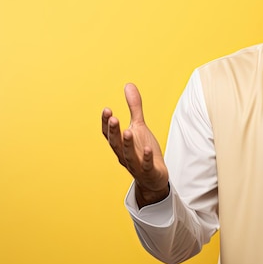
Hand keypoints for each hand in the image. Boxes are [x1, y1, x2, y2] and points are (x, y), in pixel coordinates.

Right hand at [101, 83, 168, 206]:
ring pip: (128, 155)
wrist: (154, 177)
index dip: (106, 123)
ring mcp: (135, 164)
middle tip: (113, 118)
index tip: (107, 109)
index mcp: (120, 144)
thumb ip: (134, 108)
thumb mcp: (139, 126)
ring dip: (127, 144)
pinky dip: (146, 157)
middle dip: (114, 131)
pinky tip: (148, 148)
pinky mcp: (148, 171)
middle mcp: (124, 155)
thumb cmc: (143, 150)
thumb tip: (128, 85)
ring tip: (128, 131)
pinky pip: (145, 165)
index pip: (109, 134)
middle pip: (115, 143)